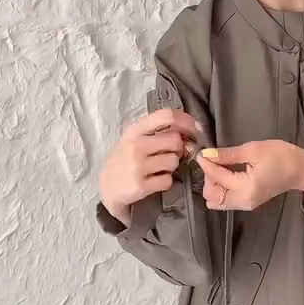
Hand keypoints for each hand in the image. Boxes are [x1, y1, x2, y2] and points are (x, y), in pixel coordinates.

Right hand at [99, 107, 204, 221]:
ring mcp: (138, 165)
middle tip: (173, 155)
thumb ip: (157, 132)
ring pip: (173, 161)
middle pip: (175, 140)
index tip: (196, 129)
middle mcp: (136, 145)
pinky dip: (166, 182)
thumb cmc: (125, 161)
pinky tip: (154, 181)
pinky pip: (168, 180)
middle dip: (179, 149)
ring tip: (159, 169)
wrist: (108, 189)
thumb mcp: (134, 140)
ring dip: (172, 167)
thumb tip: (191, 130)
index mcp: (135, 130)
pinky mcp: (141, 185)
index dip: (186, 121)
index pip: (166, 115)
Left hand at [197, 139, 303, 209]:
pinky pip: (225, 201)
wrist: (300, 169)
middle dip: (209, 178)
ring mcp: (245, 205)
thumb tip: (208, 154)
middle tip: (214, 161)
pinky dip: (221, 190)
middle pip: (211, 196)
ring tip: (220, 168)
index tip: (201, 153)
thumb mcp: (253, 150)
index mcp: (245, 188)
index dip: (207, 164)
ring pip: (216, 201)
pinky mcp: (247, 203)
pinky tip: (226, 175)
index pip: (217, 178)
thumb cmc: (281, 156)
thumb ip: (228, 154)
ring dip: (213, 185)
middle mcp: (243, 201)